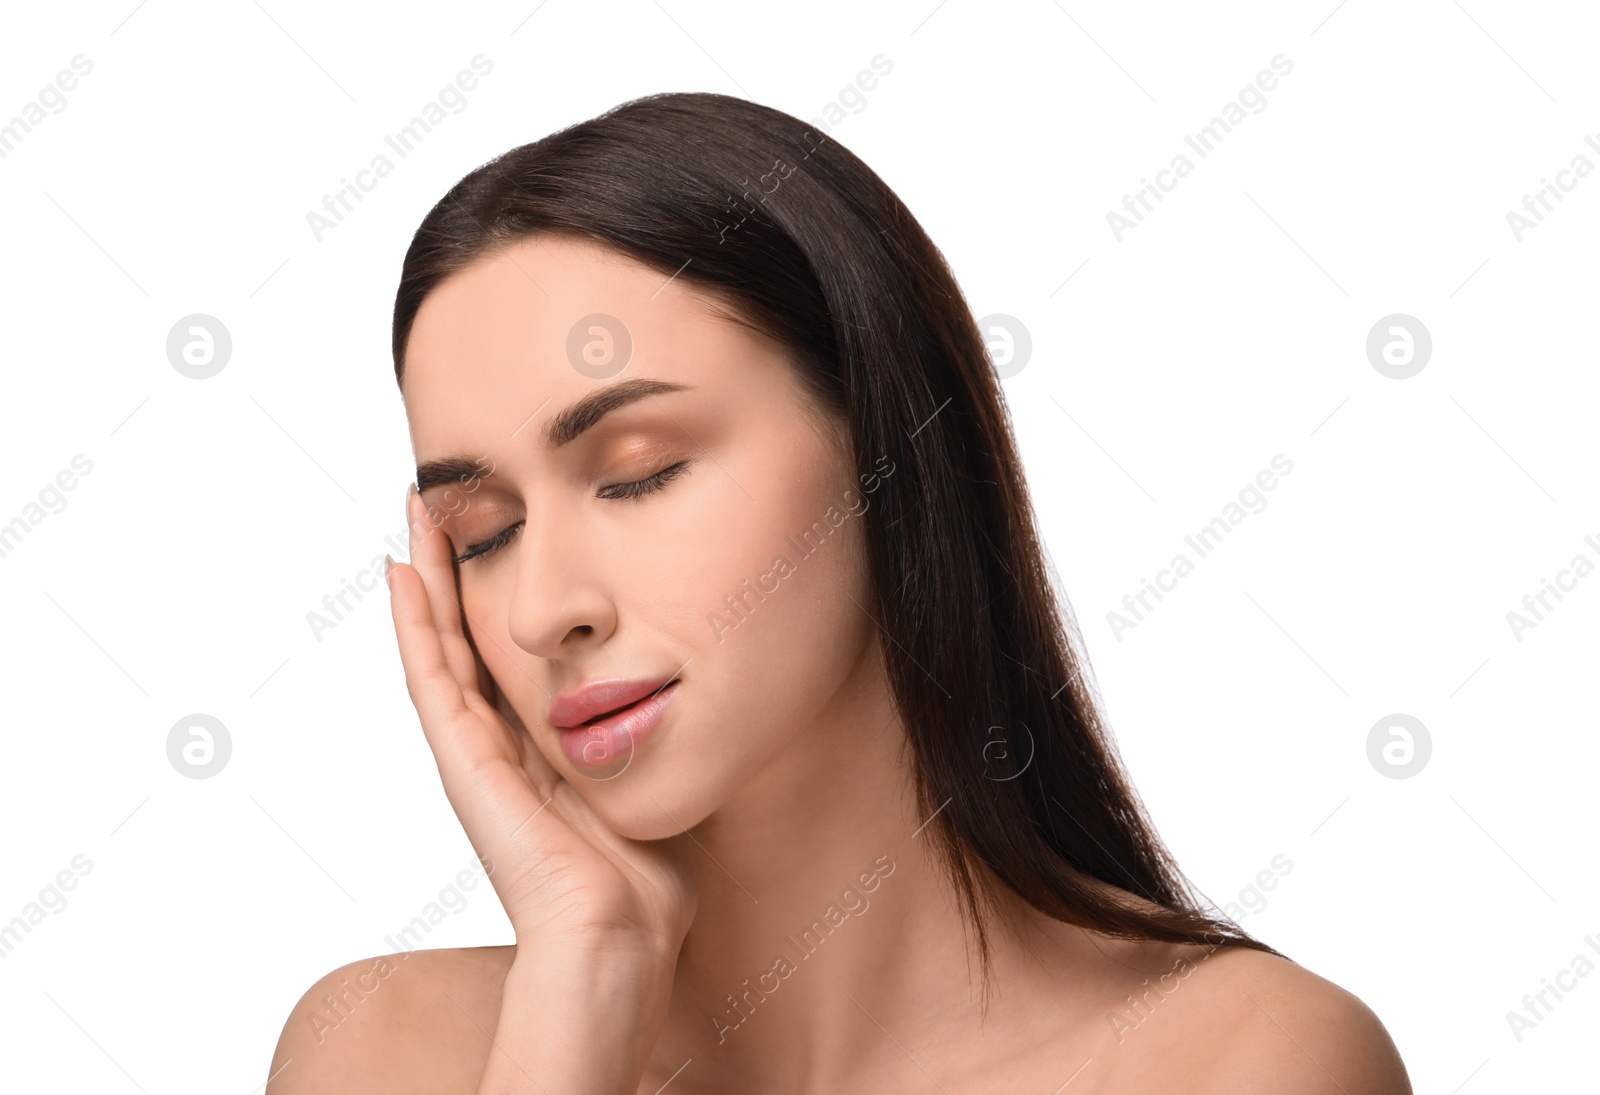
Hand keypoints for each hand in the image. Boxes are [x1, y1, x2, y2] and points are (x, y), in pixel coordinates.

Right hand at [385, 484, 696, 965]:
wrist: (616, 937)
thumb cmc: (644, 881)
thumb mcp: (653, 783)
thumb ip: (654, 741)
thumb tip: (692, 699)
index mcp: (539, 751)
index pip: (507, 658)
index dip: (495, 602)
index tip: (493, 537)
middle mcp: (498, 746)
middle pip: (464, 639)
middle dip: (453, 572)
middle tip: (439, 505)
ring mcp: (472, 753)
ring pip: (438, 644)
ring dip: (426, 578)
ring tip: (416, 514)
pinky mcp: (462, 760)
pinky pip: (431, 675)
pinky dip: (413, 621)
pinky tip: (402, 569)